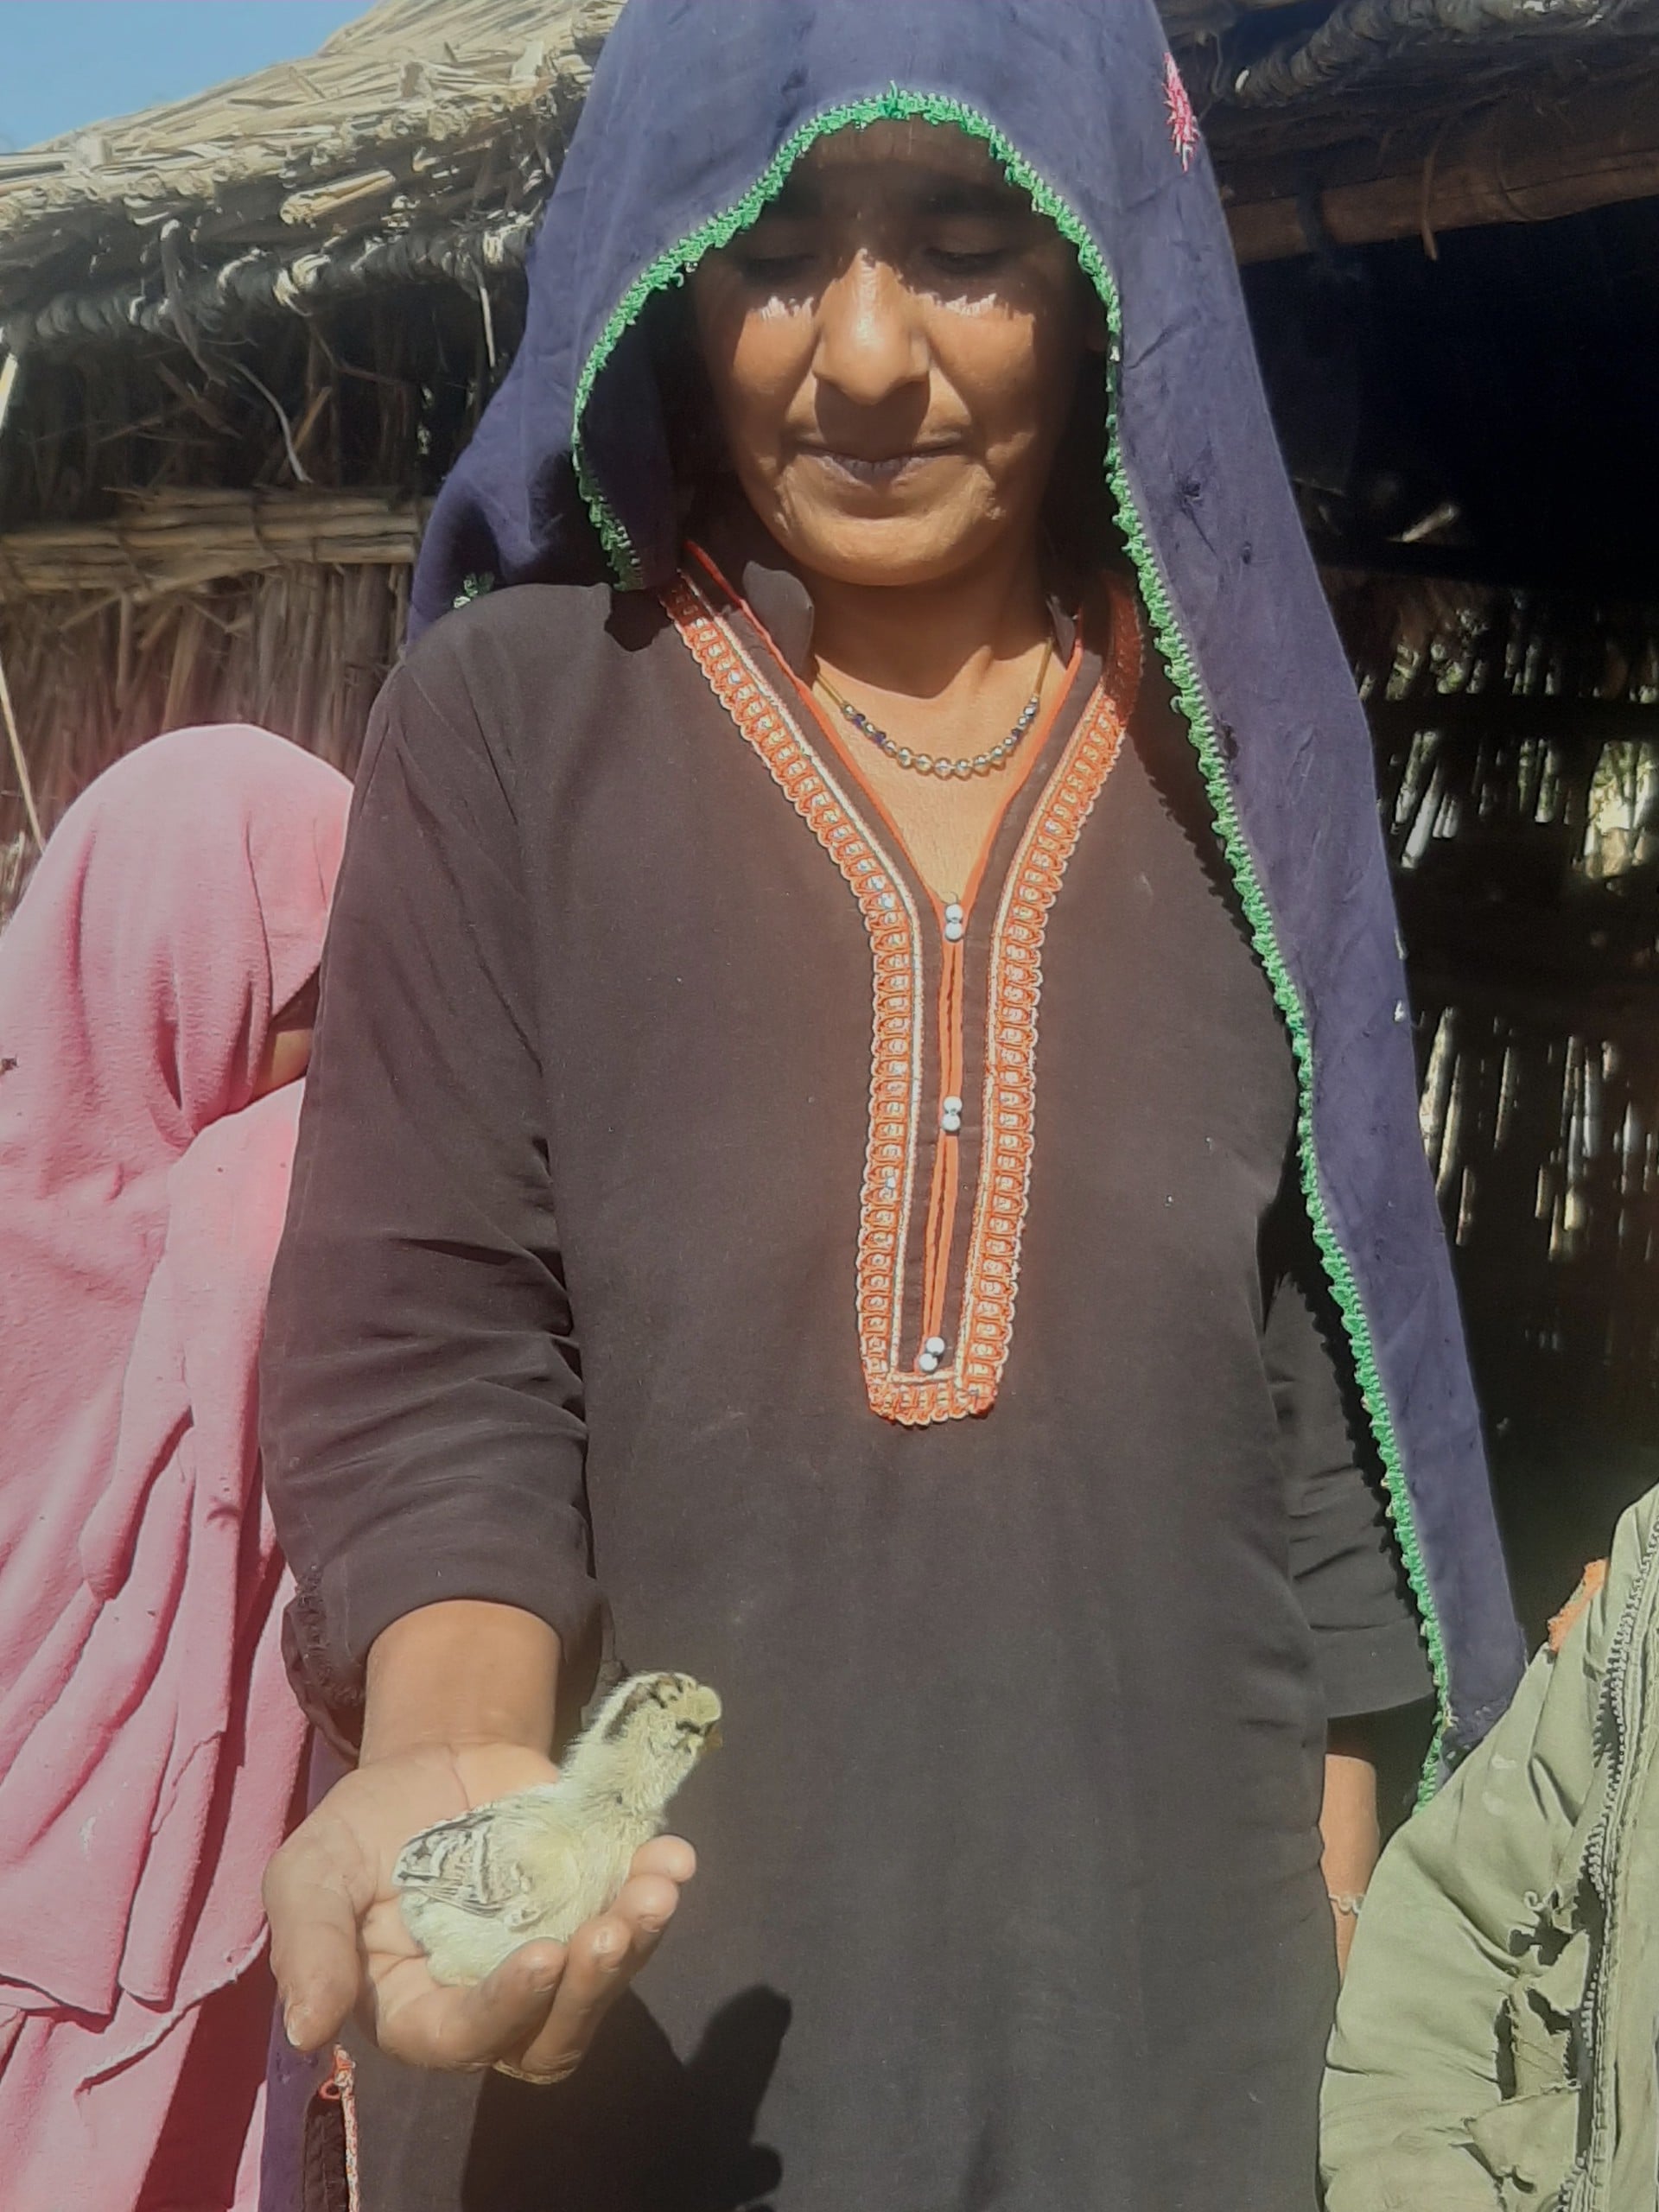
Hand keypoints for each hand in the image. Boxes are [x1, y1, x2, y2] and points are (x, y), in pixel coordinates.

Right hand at [265, 1739, 694, 2078]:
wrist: (429, 1759)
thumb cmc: (360, 1830)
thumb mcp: (311, 1874)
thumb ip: (311, 1949)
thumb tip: (309, 2034)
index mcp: (418, 2010)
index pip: (464, 2038)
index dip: (505, 2010)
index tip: (543, 1957)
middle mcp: (492, 2000)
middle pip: (550, 2035)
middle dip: (590, 1989)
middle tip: (614, 1929)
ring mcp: (550, 1952)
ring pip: (602, 1987)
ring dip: (639, 1944)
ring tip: (656, 1886)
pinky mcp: (590, 1906)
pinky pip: (633, 1921)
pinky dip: (657, 1889)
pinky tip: (670, 1855)